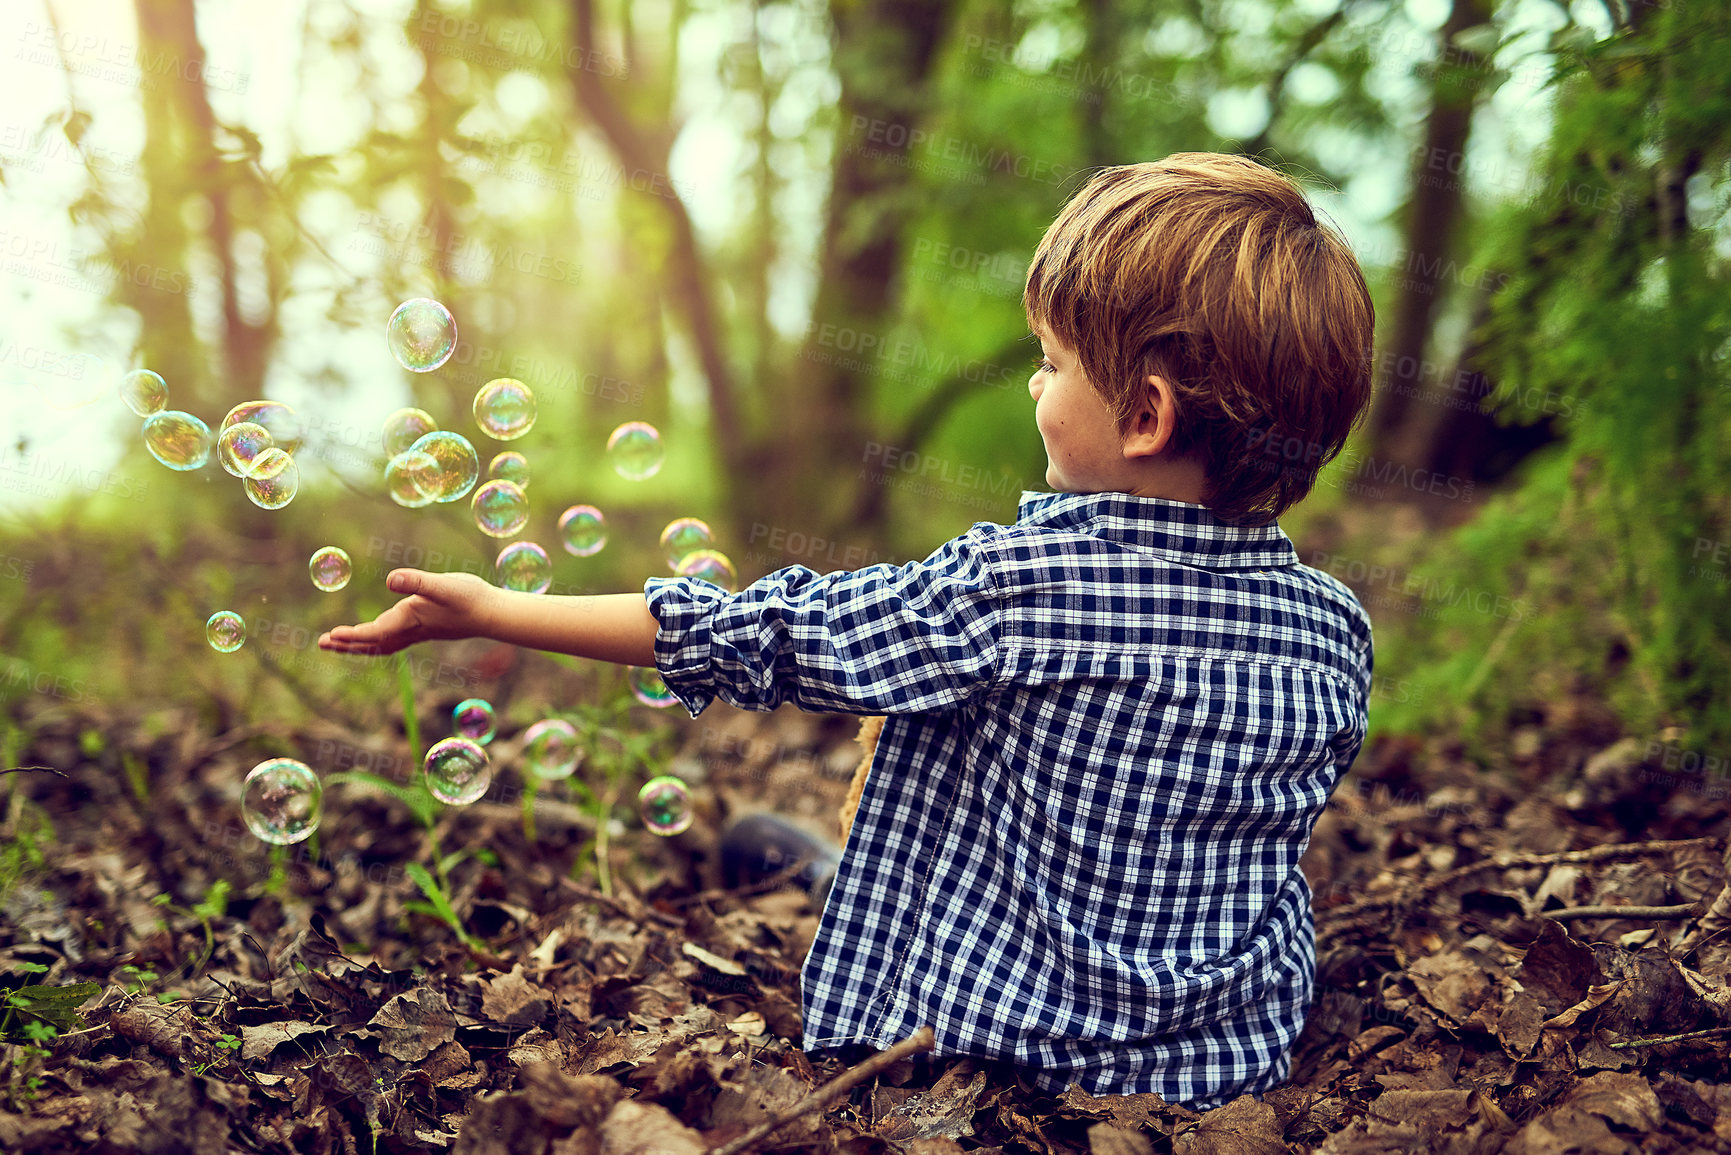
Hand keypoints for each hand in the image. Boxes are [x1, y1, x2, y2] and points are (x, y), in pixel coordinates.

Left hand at [318, 569, 496, 655]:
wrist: (493, 613)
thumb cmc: (470, 598)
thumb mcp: (443, 585)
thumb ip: (417, 582)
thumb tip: (391, 580)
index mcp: (411, 619)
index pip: (375, 632)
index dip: (352, 635)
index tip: (331, 635)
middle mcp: (412, 628)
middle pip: (373, 643)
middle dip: (347, 644)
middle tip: (322, 643)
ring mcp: (419, 631)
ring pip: (382, 643)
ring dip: (359, 644)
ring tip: (339, 641)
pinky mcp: (426, 628)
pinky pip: (393, 639)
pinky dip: (376, 639)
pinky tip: (375, 632)